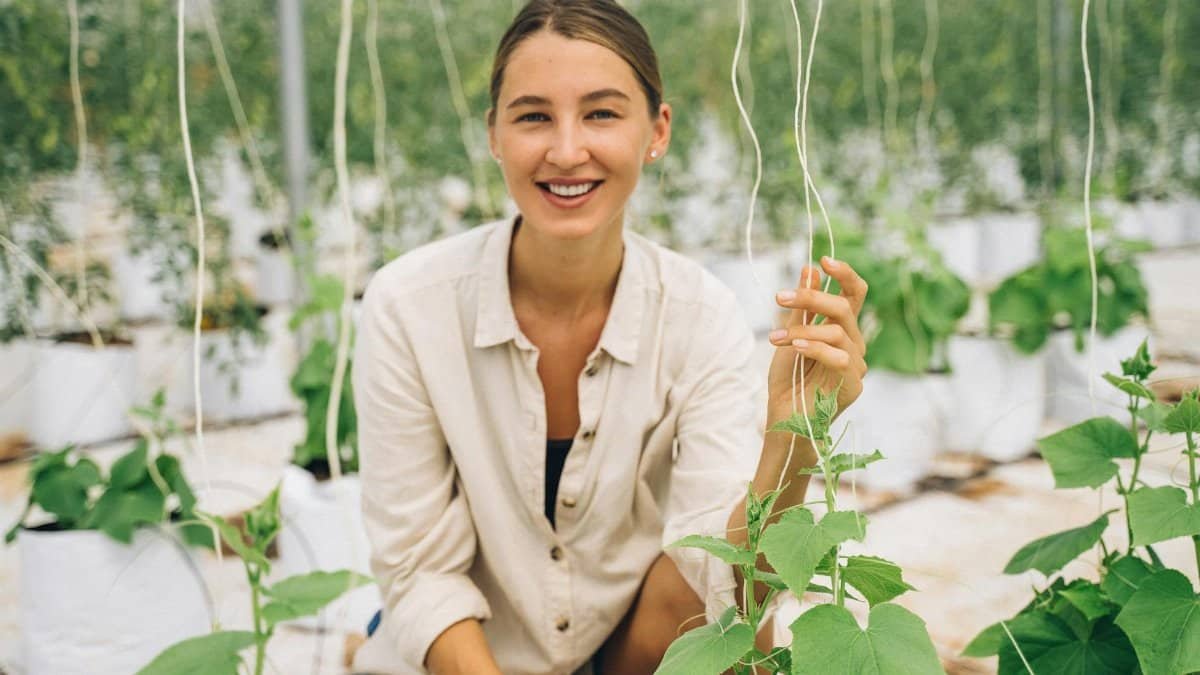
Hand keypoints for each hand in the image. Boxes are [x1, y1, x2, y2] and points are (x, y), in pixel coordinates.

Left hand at [766, 256, 867, 420]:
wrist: (784, 419)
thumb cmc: (788, 379)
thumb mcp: (790, 336)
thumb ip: (802, 307)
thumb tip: (810, 268)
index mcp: (842, 329)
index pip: (854, 295)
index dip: (844, 274)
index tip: (822, 260)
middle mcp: (854, 344)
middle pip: (844, 308)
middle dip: (811, 298)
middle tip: (781, 297)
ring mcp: (857, 365)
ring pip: (838, 331)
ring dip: (802, 330)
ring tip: (774, 339)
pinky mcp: (853, 385)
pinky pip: (839, 357)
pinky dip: (815, 348)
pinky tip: (794, 348)